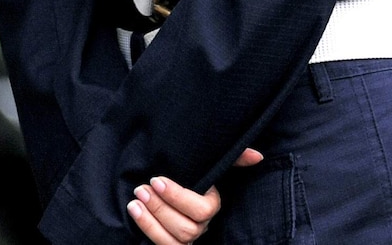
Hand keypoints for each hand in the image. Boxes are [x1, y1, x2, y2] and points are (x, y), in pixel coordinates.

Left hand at [128, 149, 263, 242]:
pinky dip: (146, 229)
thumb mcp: (212, 162)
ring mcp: (186, 238)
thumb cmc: (194, 171)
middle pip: (186, 228)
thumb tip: (257, 155)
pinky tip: (134, 210)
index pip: (200, 210)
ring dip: (151, 221)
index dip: (178, 197)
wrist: (170, 182)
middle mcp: (201, 226)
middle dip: (161, 208)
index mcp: (212, 205)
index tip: (158, 179)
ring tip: (136, 200)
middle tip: (143, 188)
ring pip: (172, 241)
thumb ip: (234, 157)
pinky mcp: (170, 243)